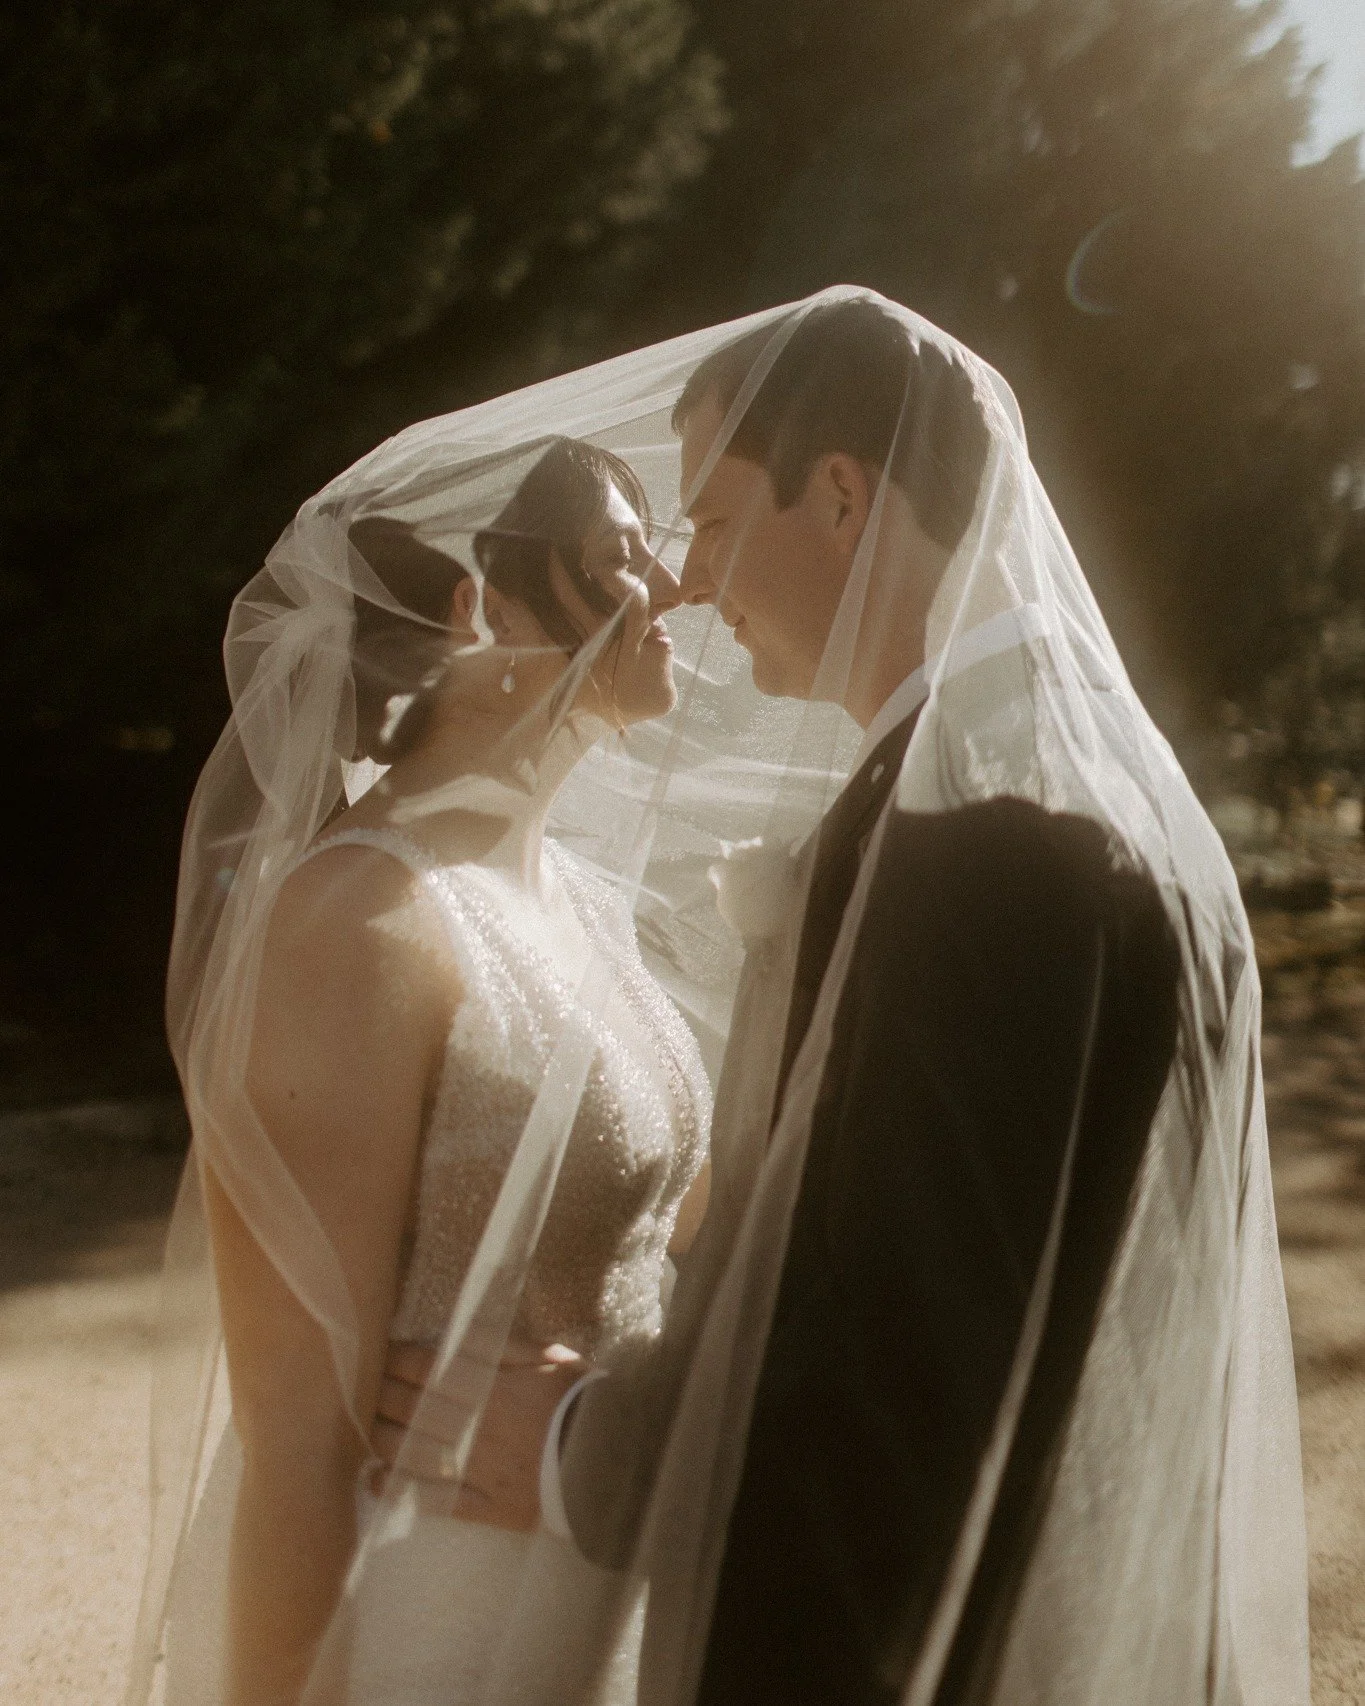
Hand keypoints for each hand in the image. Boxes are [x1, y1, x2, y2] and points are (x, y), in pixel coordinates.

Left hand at [369, 1337, 588, 1531]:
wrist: (616, 1459)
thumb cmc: (583, 1401)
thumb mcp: (550, 1357)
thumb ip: (504, 1345)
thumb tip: (459, 1335)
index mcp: (491, 1384)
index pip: (427, 1367)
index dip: (396, 1360)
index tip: (381, 1355)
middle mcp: (476, 1425)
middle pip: (412, 1407)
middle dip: (381, 1393)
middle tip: (365, 1387)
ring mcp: (479, 1468)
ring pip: (413, 1450)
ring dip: (383, 1436)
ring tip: (368, 1426)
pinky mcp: (487, 1505)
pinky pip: (433, 1499)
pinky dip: (399, 1488)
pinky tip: (377, 1476)